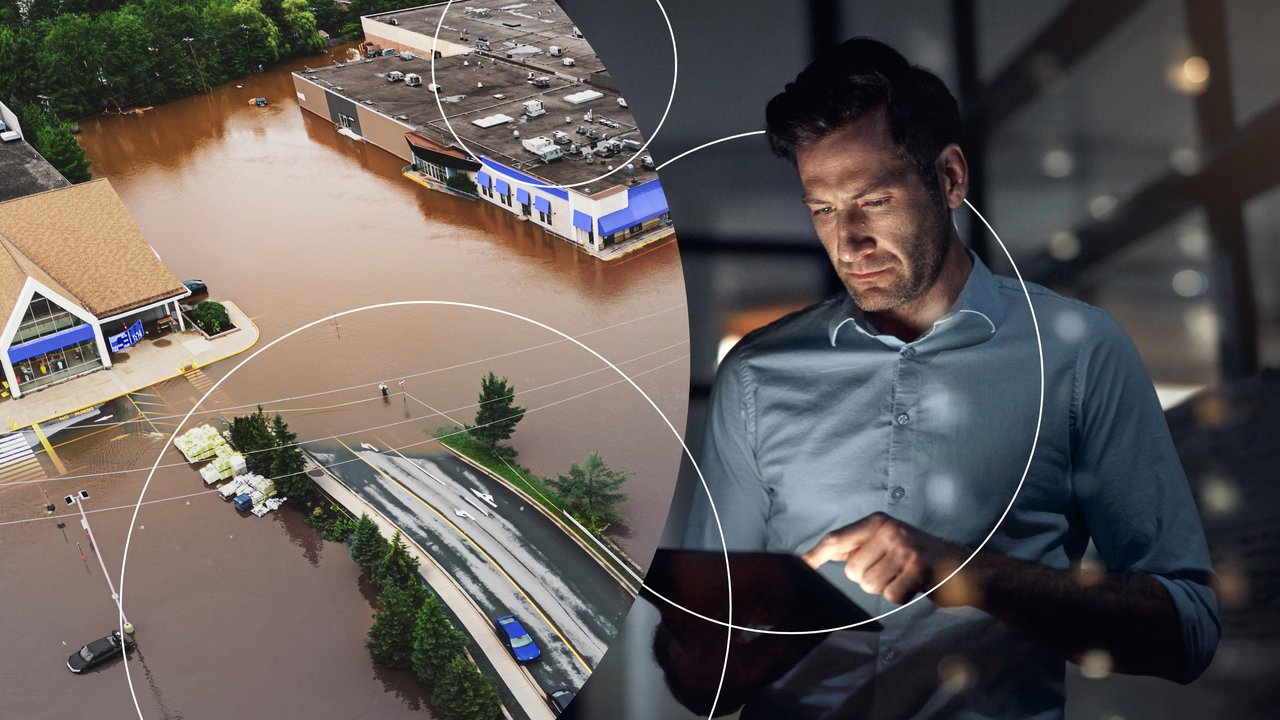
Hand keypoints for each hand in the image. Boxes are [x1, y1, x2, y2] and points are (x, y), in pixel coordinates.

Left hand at [802, 512, 973, 605]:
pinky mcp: (918, 569)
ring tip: (903, 576)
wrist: (966, 567)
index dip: (816, 555)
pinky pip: (891, 596)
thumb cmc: (919, 557)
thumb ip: (857, 546)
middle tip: (891, 571)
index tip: (801, 566)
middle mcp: (890, 531)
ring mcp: (905, 549)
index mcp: (878, 522)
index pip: (837, 539)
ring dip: (885, 588)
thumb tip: (816, 557)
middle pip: (851, 571)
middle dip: (867, 579)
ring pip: (869, 585)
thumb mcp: (888, 542)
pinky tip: (915, 585)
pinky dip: (901, 597)